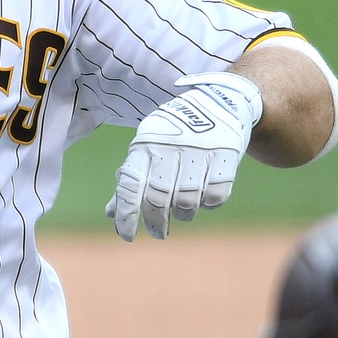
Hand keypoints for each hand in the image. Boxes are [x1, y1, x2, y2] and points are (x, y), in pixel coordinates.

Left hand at [106, 73, 263, 241]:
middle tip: (157, 233)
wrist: (217, 102)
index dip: (127, 214)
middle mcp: (170, 146)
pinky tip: (203, 200)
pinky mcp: (226, 155)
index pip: (130, 185)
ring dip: (183, 215)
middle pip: (158, 197)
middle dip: (155, 222)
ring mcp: (200, 150)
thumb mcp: (146, 148)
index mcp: (144, 145)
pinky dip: (208, 205)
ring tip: (181, 214)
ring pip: (187, 201)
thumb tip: (111, 214)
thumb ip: (131, 180)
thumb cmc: (172, 135)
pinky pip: (215, 195)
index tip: (127, 235)